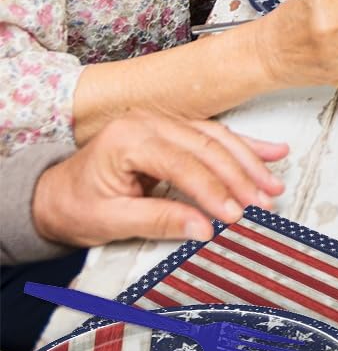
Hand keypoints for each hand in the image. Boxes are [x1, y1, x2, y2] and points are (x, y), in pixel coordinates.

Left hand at [31, 111, 286, 246]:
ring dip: (249, 162)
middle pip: (206, 146)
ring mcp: (164, 122)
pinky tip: (269, 152)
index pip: (182, 163)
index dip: (213, 190)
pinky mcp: (175, 130)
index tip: (235, 214)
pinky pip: (215, 135)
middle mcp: (149, 121)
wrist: (53, 196)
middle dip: (240, 176)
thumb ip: (158, 220)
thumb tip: (203, 229)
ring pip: (218, 138)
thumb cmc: (74, 206)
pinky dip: (244, 147)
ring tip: (272, 184)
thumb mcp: (109, 221)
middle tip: (263, 202)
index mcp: (128, 137)